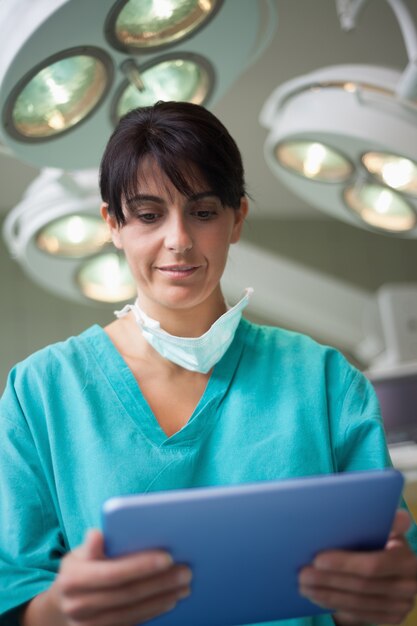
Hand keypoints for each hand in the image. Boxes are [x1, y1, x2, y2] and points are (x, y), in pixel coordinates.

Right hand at [50, 529, 191, 625]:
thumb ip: (92, 546)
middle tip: (186, 571)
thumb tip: (97, 534)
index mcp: (73, 580)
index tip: (168, 557)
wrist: (64, 604)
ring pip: (133, 612)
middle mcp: (78, 606)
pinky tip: (171, 599)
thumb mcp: (78, 553)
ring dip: (163, 598)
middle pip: (128, 594)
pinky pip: (133, 622)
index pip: (113, 573)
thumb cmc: (79, 569)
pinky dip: (154, 610)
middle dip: (160, 582)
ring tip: (184, 585)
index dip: (141, 566)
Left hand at [299, 509, 416, 624]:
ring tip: (304, 586)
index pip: (374, 565)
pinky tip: (317, 597)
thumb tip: (397, 515)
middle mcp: (410, 584)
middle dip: (328, 579)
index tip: (317, 559)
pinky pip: (359, 614)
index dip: (344, 564)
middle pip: (362, 586)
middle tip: (302, 573)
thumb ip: (384, 523)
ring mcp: (402, 604)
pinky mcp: (392, 617)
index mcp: (407, 559)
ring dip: (327, 594)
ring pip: (358, 602)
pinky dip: (335, 605)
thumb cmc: (382, 540)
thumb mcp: (385, 528)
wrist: (395, 567)